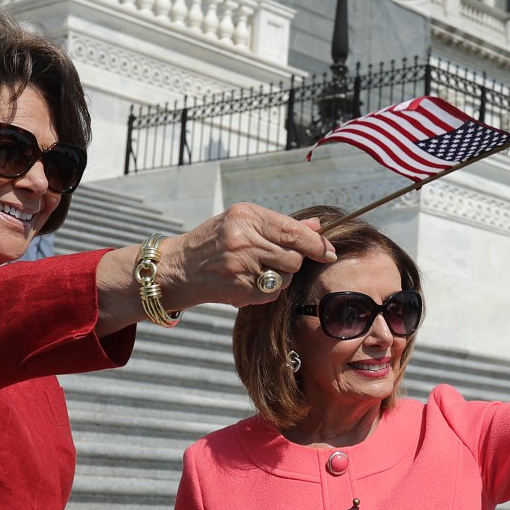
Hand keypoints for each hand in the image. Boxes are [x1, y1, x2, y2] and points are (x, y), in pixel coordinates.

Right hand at [157, 203, 337, 309]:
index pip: (294, 232)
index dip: (316, 244)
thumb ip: (282, 225)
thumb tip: (316, 226)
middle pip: (294, 257)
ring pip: (285, 277)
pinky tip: (249, 281)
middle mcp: (243, 240)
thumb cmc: (215, 241)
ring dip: (280, 276)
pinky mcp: (239, 289)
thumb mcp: (243, 223)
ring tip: (257, 269)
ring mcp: (241, 266)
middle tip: (275, 258)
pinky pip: (272, 293)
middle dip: (293, 261)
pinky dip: (267, 290)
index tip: (329, 251)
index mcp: (246, 217)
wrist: (180, 267)